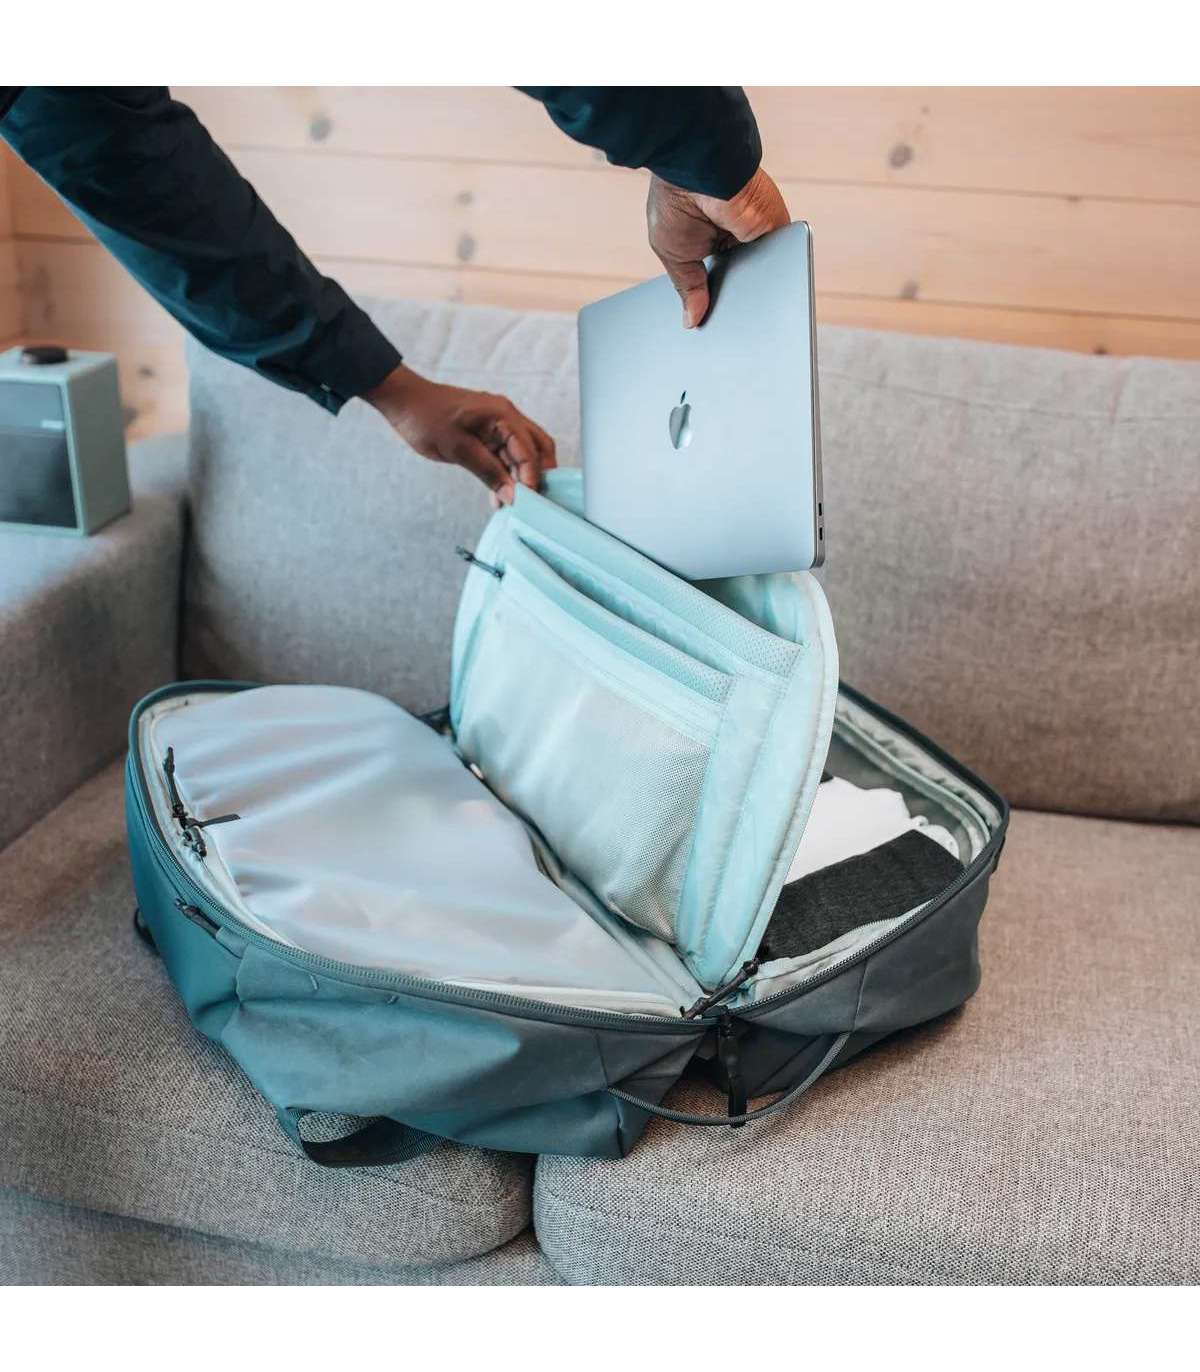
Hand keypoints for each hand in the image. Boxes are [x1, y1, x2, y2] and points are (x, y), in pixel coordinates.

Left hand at [366, 363, 555, 503]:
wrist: (404, 402)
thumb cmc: (426, 418)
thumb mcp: (458, 449)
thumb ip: (488, 472)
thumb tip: (512, 496)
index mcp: (502, 415)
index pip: (529, 449)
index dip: (532, 477)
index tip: (528, 501)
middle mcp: (506, 417)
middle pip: (537, 448)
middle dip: (538, 475)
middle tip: (533, 502)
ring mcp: (498, 425)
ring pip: (523, 454)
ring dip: (520, 478)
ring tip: (512, 504)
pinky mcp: (488, 434)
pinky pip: (505, 456)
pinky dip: (505, 475)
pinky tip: (498, 496)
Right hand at [646, 166, 790, 327]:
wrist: (697, 170)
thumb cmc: (675, 201)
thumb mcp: (673, 254)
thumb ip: (687, 288)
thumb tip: (691, 321)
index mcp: (709, 244)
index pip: (717, 281)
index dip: (713, 303)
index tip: (712, 327)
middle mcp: (736, 240)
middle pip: (741, 282)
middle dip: (735, 305)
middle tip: (728, 332)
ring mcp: (759, 236)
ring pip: (762, 277)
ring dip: (753, 296)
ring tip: (741, 321)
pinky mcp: (778, 232)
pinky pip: (780, 265)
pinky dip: (771, 283)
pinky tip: (758, 301)